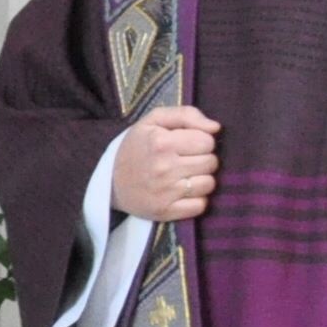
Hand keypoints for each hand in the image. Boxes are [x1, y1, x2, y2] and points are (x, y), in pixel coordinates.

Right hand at [112, 104, 221, 222]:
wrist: (110, 181)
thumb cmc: (137, 147)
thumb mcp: (154, 121)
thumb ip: (186, 115)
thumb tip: (216, 128)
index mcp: (161, 143)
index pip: (207, 141)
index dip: (200, 141)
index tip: (186, 144)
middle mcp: (164, 168)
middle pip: (211, 162)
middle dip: (202, 159)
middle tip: (185, 160)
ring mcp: (165, 192)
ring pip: (209, 184)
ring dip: (201, 179)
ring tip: (184, 176)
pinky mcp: (165, 211)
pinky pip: (200, 206)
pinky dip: (196, 200)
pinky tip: (182, 192)